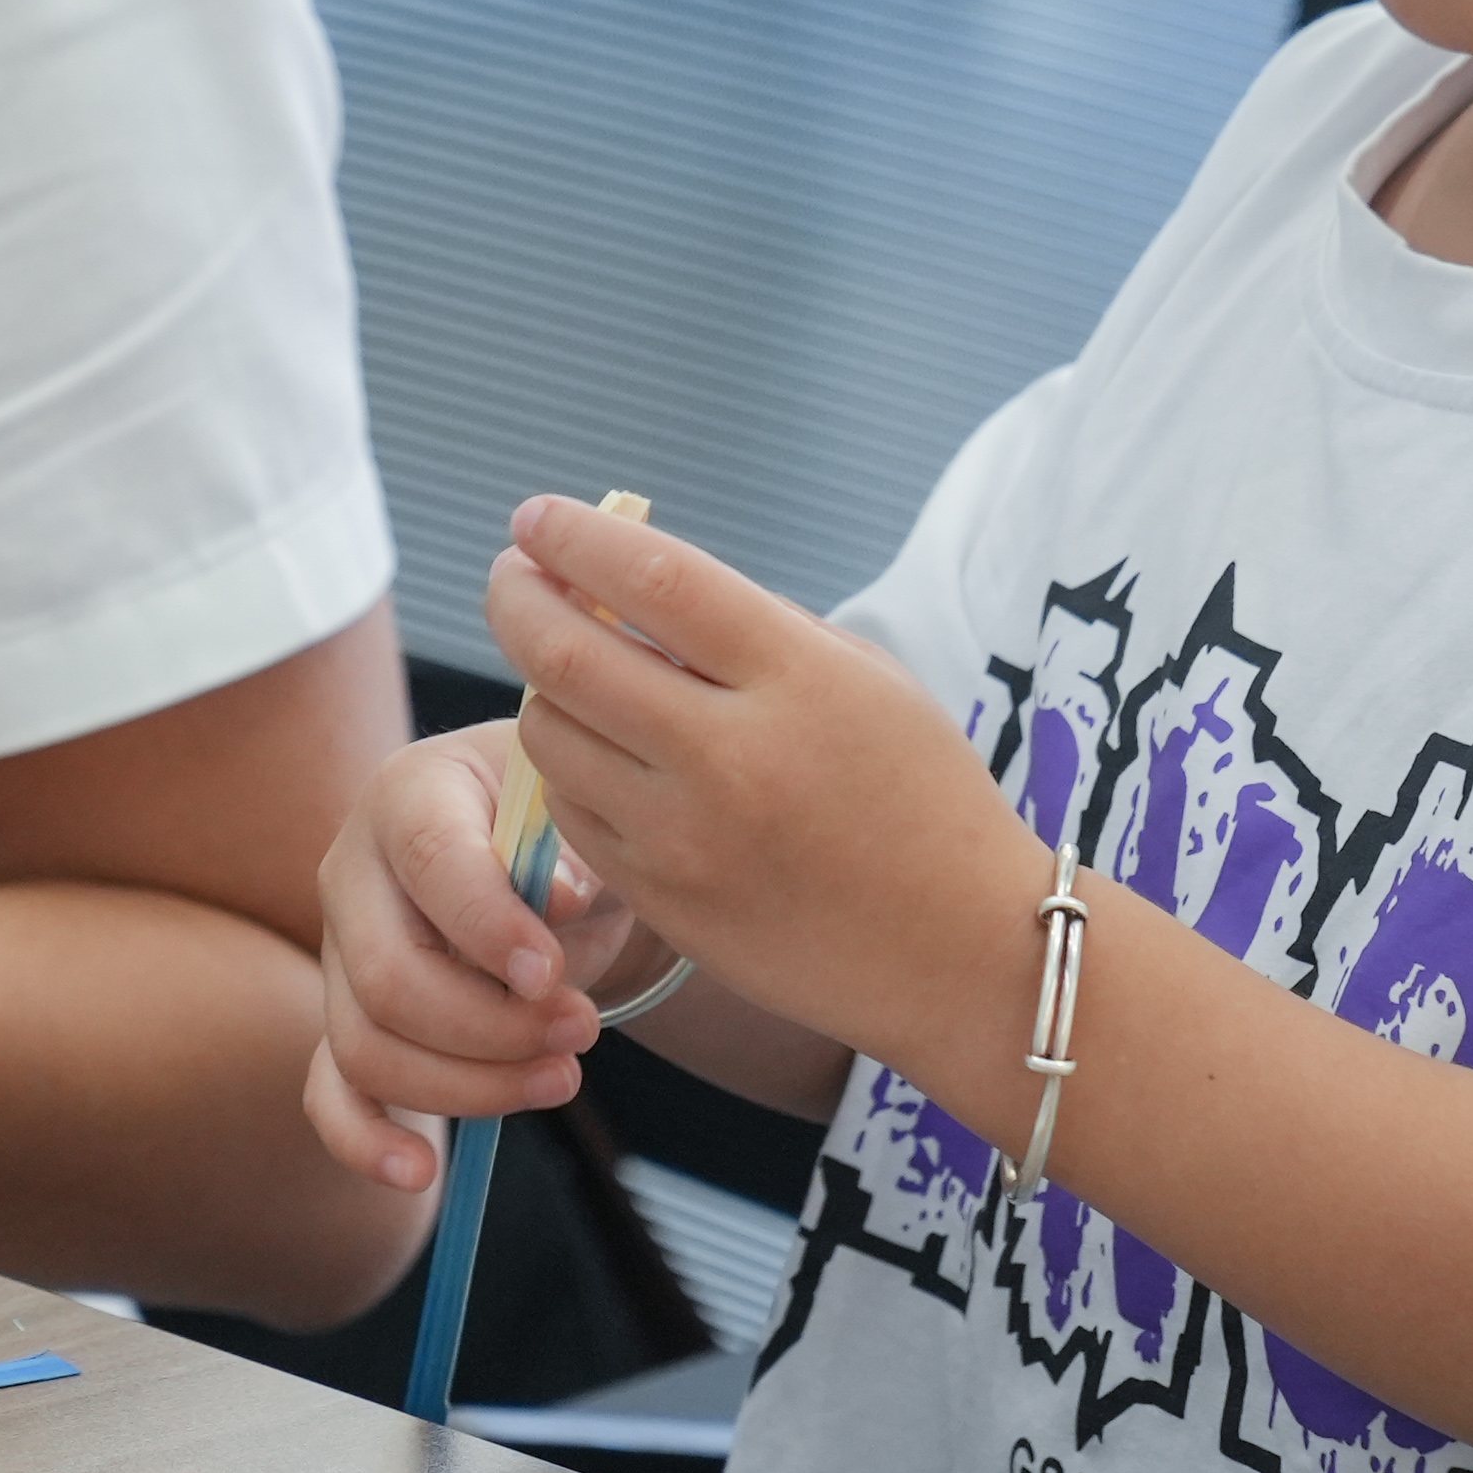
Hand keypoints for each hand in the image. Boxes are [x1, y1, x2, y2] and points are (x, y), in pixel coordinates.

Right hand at [301, 717, 651, 1192]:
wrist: (552, 862)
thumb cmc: (566, 830)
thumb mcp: (586, 819)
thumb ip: (577, 849)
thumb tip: (559, 898)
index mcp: (411, 793)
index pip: (428, 858)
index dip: (487, 925)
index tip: (553, 975)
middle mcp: (352, 870)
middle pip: (387, 977)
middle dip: (492, 1027)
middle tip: (583, 1031)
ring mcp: (339, 952)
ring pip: (368, 1047)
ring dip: (471, 1085)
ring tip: (564, 1077)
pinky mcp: (347, 1022)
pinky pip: (331, 1092)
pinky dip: (365, 1140)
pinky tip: (420, 1173)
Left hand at [482, 492, 1009, 1075]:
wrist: (960, 954)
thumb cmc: (923, 796)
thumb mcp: (865, 680)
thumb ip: (755, 627)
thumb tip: (634, 580)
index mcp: (797, 680)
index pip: (654, 578)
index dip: (576, 539)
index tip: (534, 519)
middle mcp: (732, 757)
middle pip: (568, 654)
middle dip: (518, 599)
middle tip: (511, 576)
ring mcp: (687, 838)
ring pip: (551, 734)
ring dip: (541, 686)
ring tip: (569, 669)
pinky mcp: (662, 902)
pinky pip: (571, 812)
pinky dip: (569, 766)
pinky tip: (598, 750)